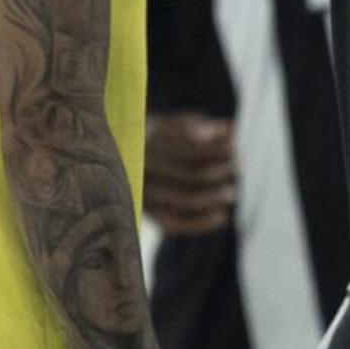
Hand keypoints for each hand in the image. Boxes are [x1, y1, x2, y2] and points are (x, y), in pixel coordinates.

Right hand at [141, 111, 237, 235]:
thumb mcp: (167, 125)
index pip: (192, 148)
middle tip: (237, 166)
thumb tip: (229, 129)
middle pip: (194, 174)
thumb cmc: (149, 138)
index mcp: (145, 140)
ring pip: (188, 199)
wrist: (111, 161)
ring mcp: (141, 191)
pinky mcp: (144, 212)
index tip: (233, 146)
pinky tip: (222, 216)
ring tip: (230, 192)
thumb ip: (196, 125)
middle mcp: (141, 166)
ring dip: (216, 196)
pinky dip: (202, 223)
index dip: (218, 150)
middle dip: (222, 170)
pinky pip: (174, 223)